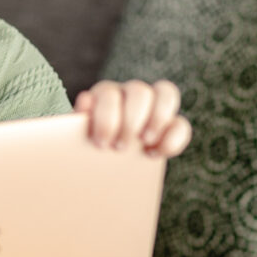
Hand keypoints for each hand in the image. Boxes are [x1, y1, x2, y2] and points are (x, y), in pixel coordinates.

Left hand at [73, 80, 190, 157]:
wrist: (97, 166)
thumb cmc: (84, 148)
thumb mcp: (75, 139)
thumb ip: (77, 123)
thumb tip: (85, 102)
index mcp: (104, 94)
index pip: (108, 93)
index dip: (107, 117)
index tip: (101, 143)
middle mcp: (130, 93)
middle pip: (139, 91)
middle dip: (131, 120)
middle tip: (120, 148)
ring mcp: (154, 105)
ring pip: (166, 92)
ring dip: (158, 119)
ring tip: (144, 144)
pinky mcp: (171, 125)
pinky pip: (181, 124)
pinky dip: (173, 139)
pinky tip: (156, 155)